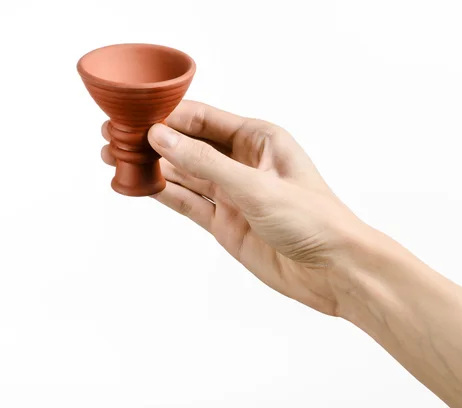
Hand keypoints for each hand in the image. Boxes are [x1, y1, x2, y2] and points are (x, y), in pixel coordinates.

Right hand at [101, 100, 362, 315]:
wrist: (333, 269)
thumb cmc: (313, 219)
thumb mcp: (257, 187)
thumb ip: (207, 164)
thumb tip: (162, 137)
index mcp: (259, 139)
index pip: (204, 118)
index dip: (167, 117)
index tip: (133, 118)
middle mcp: (243, 162)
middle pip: (189, 145)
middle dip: (153, 141)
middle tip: (113, 138)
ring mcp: (233, 193)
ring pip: (184, 174)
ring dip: (153, 167)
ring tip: (115, 158)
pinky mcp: (226, 223)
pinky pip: (188, 203)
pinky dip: (164, 194)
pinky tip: (138, 185)